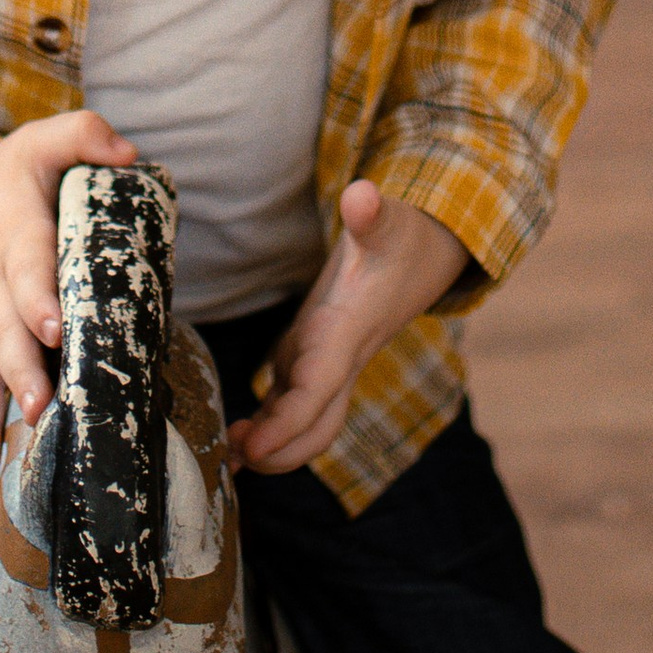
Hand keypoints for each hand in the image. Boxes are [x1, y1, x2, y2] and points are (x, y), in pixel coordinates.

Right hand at [0, 109, 137, 476]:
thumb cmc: (11, 175)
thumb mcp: (43, 141)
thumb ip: (83, 136)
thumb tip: (127, 152)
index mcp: (16, 236)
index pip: (28, 268)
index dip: (38, 299)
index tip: (55, 330)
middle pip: (3, 335)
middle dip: (19, 375)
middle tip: (37, 410)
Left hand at [231, 182, 465, 477]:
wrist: (424, 254)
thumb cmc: (403, 239)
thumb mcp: (389, 222)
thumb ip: (372, 214)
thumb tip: (362, 193)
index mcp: (348, 334)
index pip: (317, 390)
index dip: (287, 423)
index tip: (254, 445)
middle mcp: (338, 359)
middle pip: (315, 427)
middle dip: (280, 452)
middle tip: (232, 459)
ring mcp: (326, 364)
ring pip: (304, 422)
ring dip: (271, 445)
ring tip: (228, 455)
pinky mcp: (313, 357)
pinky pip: (291, 405)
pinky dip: (268, 426)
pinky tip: (237, 438)